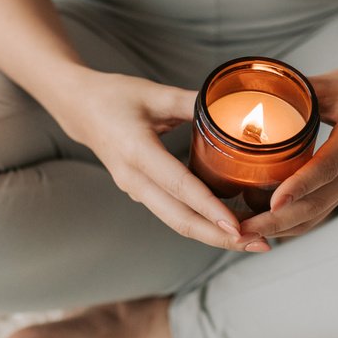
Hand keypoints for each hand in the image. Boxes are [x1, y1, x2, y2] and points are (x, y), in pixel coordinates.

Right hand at [59, 70, 266, 251]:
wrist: (79, 108)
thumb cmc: (115, 96)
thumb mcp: (155, 93)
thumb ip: (195, 102)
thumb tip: (236, 107)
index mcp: (136, 151)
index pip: (179, 186)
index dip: (209, 207)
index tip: (237, 225)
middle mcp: (133, 179)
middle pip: (179, 218)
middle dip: (219, 236)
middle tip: (258, 244)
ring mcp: (135, 190)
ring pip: (176, 221)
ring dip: (213, 235)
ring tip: (250, 241)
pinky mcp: (140, 193)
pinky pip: (172, 213)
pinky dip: (200, 223)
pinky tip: (227, 225)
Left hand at [239, 63, 337, 239]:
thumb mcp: (331, 82)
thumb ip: (298, 91)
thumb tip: (257, 93)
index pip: (328, 167)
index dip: (300, 186)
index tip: (273, 202)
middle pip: (319, 201)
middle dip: (280, 220)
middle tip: (245, 229)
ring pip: (318, 213)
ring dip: (283, 228)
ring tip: (247, 233)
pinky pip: (319, 212)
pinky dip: (292, 224)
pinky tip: (266, 227)